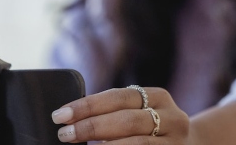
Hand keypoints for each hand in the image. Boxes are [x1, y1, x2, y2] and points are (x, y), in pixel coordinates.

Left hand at [51, 86, 189, 143]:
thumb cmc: (151, 129)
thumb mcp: (139, 112)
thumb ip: (113, 112)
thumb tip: (70, 119)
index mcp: (158, 96)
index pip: (117, 97)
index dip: (87, 106)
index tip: (60, 115)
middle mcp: (172, 117)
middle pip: (126, 120)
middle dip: (91, 127)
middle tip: (64, 135)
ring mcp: (176, 142)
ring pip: (137, 144)